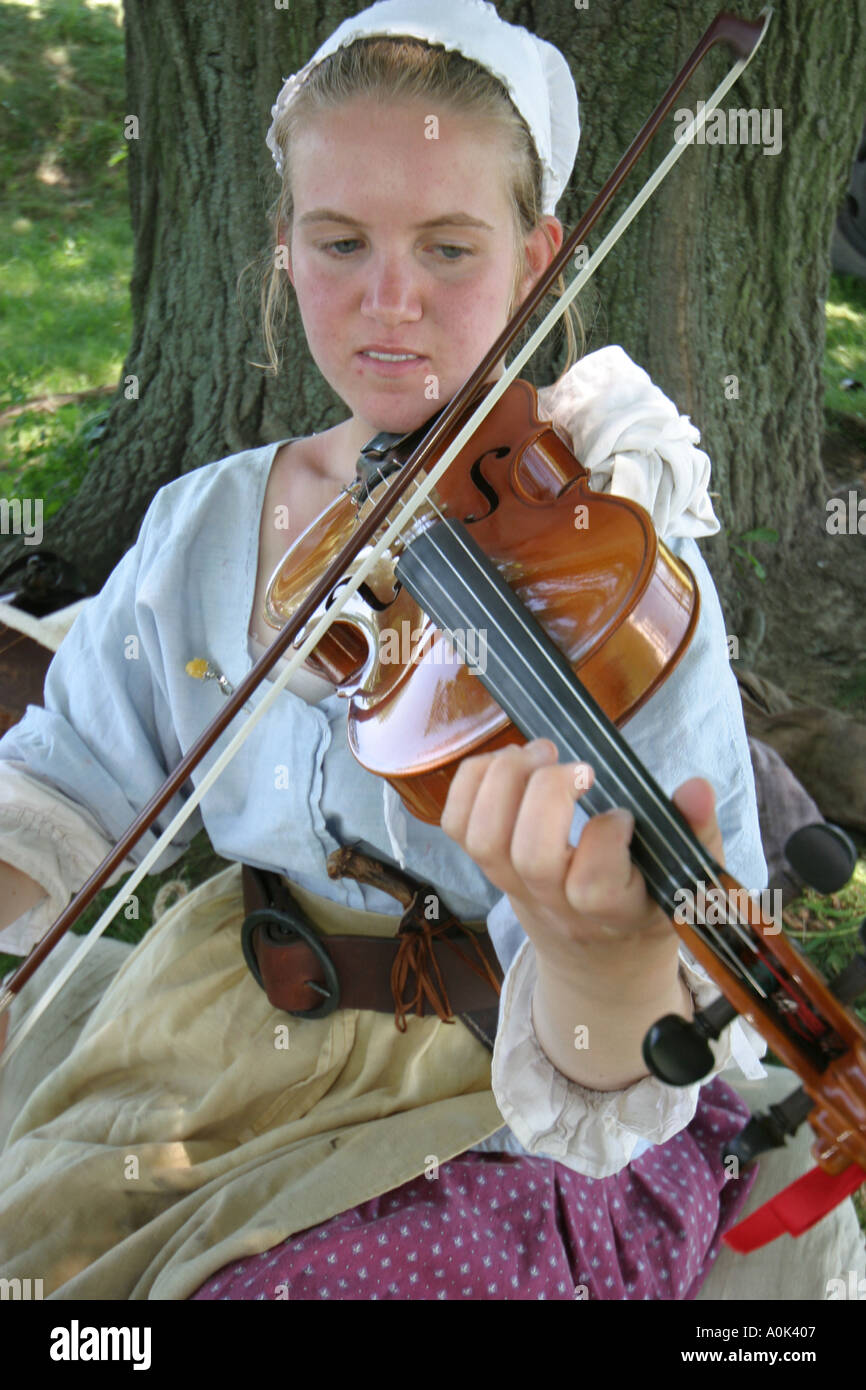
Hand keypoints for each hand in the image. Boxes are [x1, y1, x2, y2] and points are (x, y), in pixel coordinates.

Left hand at [440, 738, 723, 971]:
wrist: (599, 958)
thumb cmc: (647, 903)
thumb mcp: (686, 879)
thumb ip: (696, 833)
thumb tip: (697, 788)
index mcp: (614, 911)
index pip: (593, 884)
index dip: (605, 837)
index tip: (623, 813)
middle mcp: (557, 903)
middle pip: (529, 855)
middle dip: (548, 794)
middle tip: (576, 767)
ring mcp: (516, 887)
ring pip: (483, 839)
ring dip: (504, 780)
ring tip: (538, 754)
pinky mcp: (488, 867)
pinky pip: (457, 826)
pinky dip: (470, 782)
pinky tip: (508, 762)